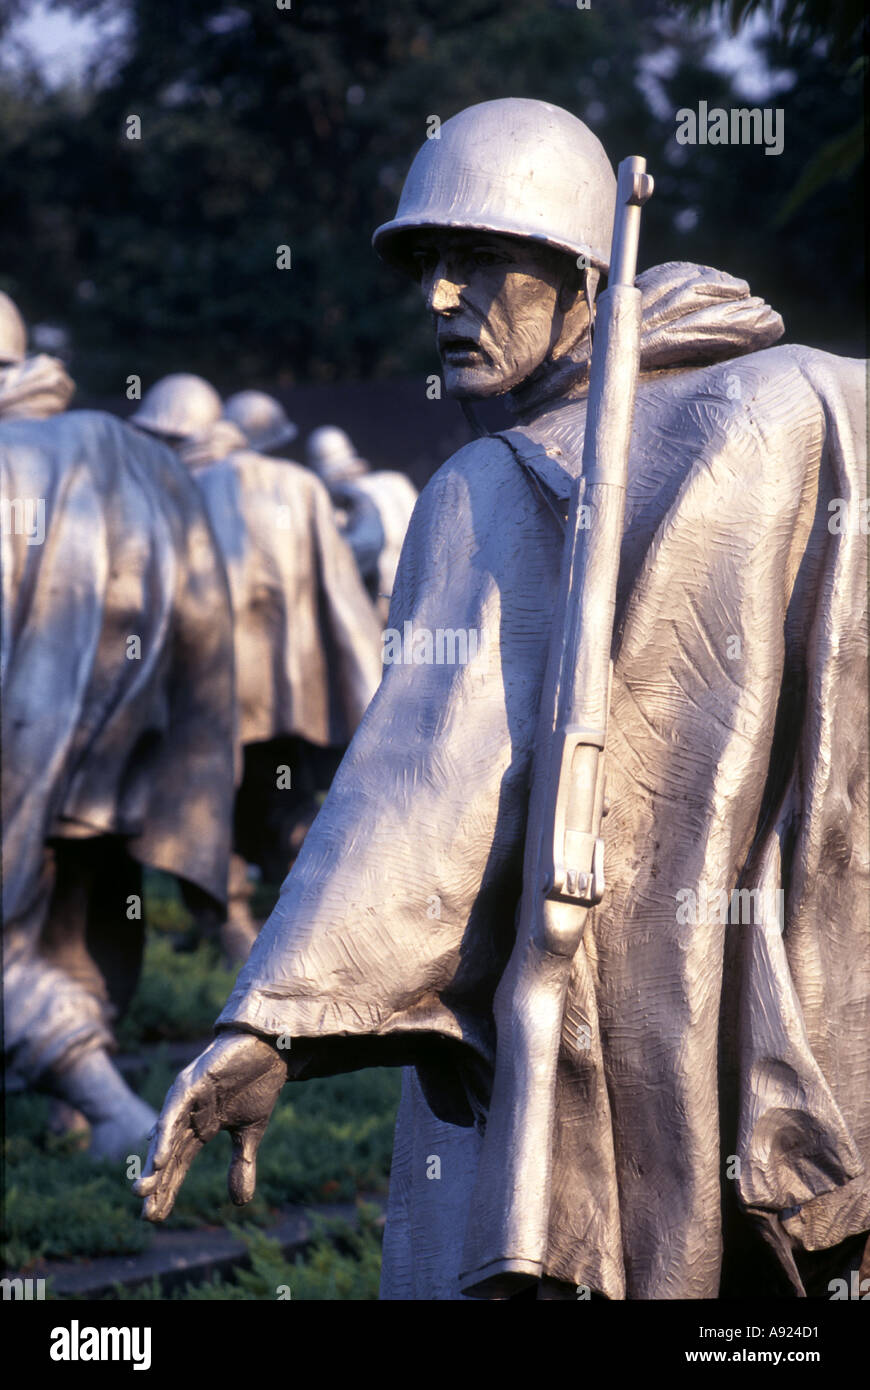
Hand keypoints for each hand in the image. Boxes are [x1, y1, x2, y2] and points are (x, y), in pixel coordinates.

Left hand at [134, 1031, 286, 1221]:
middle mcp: (187, 1117)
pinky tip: (159, 1157)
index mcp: (199, 1129)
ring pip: (164, 1136)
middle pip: (167, 1156)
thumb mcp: (251, 1132)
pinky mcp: (190, 1082)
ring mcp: (186, 1099)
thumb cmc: (258, 1084)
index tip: (155, 1218)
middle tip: (145, 1215)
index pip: (178, 1166)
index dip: (166, 1190)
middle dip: (155, 1184)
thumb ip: (242, 1164)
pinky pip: (173, 1111)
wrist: (270, 1049)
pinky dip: (164, 1134)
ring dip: (153, 1163)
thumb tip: (240, 1204)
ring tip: (141, 1191)